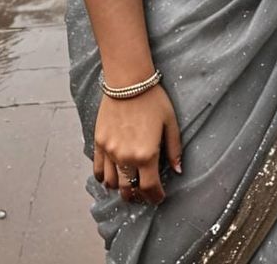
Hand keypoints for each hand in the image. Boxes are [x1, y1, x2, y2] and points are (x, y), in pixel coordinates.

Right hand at [93, 81, 180, 204]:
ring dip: (121, 188)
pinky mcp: (99, 141)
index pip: (150, 189)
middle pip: (129, 190)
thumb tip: (178, 170)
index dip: (156, 197)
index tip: (159, 196)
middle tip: (143, 192)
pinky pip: (98, 168)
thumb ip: (174, 150)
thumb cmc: (152, 99)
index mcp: (146, 155)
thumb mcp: (170, 123)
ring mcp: (110, 150)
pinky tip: (111, 175)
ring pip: (112, 183)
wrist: (127, 80)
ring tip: (127, 184)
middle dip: (138, 196)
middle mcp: (126, 157)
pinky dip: (104, 177)